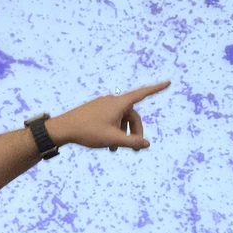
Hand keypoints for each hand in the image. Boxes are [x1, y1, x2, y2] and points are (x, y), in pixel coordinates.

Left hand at [48, 81, 169, 151]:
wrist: (63, 128)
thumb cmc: (88, 132)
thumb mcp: (112, 139)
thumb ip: (131, 142)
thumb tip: (146, 144)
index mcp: (119, 103)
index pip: (143, 93)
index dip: (157, 89)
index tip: (168, 82)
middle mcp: (113, 100)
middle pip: (132, 115)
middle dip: (134, 132)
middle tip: (135, 149)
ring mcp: (104, 104)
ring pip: (121, 119)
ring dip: (122, 134)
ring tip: (115, 150)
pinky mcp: (96, 109)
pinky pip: (111, 118)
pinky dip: (113, 130)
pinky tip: (108, 145)